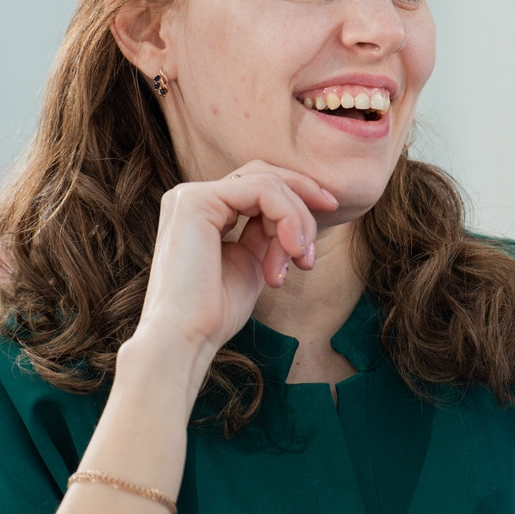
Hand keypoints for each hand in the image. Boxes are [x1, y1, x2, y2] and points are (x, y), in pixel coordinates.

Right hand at [133, 161, 339, 363]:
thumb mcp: (253, 262)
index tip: (329, 214)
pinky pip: (263, 191)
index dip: (298, 197)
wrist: (186, 338)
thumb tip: (295, 215)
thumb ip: (267, 233)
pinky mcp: (196, 201)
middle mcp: (192, 197)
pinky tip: (291, 250)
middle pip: (266, 175)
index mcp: (203, 211)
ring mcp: (191, 196)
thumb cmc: (216, 311)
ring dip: (297, 221)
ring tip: (300, 261)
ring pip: (269, 183)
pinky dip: (288, 217)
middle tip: (313, 247)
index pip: (259, 184)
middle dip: (303, 203)